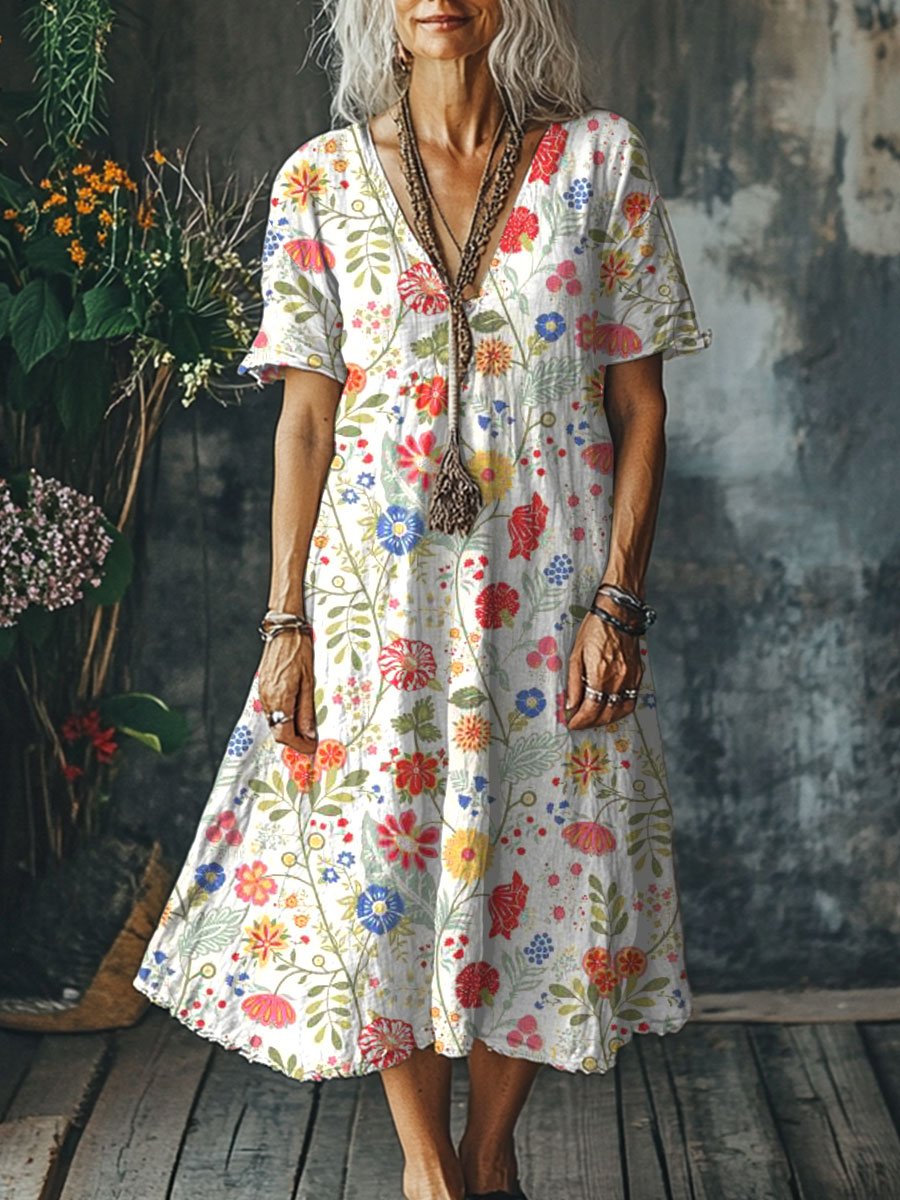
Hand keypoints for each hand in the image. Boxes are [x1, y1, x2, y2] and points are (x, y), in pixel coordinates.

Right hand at [257, 630, 317, 753]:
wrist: (284, 630)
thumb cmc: (300, 651)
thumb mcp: (309, 682)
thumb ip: (307, 711)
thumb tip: (309, 734)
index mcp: (280, 697)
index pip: (284, 734)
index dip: (299, 746)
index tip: (312, 748)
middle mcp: (268, 698)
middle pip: (277, 731)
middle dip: (294, 740)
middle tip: (311, 742)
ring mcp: (263, 693)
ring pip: (274, 721)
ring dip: (288, 729)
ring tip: (306, 729)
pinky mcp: (263, 688)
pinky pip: (272, 710)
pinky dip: (283, 717)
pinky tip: (295, 713)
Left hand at [563, 602, 644, 729]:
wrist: (619, 614)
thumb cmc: (595, 629)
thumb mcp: (576, 654)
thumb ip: (574, 682)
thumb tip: (571, 704)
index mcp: (601, 674)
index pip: (591, 709)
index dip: (580, 721)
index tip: (572, 723)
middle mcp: (619, 680)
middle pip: (606, 713)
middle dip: (591, 723)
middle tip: (579, 723)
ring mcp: (631, 678)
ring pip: (621, 710)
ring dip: (606, 719)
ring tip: (593, 719)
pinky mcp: (638, 674)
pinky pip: (631, 699)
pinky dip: (620, 709)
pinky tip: (610, 708)